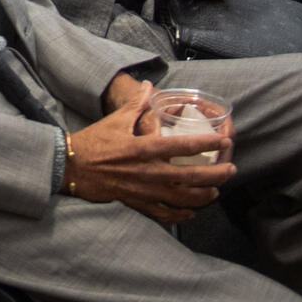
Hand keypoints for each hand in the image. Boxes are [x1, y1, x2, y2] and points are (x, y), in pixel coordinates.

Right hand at [64, 83, 234, 224]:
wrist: (70, 167)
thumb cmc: (93, 142)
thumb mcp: (115, 120)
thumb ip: (136, 104)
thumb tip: (149, 87)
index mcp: (144, 149)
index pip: (183, 147)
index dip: (207, 144)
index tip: (223, 141)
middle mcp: (148, 172)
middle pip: (191, 178)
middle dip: (215, 175)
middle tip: (230, 170)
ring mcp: (144, 191)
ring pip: (183, 199)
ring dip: (204, 196)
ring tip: (216, 191)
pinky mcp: (137, 203)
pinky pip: (165, 214)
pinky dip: (181, 215)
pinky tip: (191, 211)